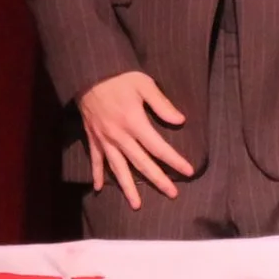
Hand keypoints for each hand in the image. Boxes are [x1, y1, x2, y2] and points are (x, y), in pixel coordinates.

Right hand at [78, 71, 193, 209]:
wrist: (89, 73)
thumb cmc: (120, 77)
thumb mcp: (144, 84)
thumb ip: (162, 104)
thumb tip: (181, 121)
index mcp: (134, 123)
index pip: (158, 147)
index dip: (174, 161)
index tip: (188, 171)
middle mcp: (119, 136)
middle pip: (141, 163)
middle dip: (158, 180)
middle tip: (172, 194)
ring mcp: (104, 139)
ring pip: (118, 168)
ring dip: (128, 188)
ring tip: (136, 205)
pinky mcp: (93, 138)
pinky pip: (95, 160)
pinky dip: (97, 174)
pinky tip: (99, 188)